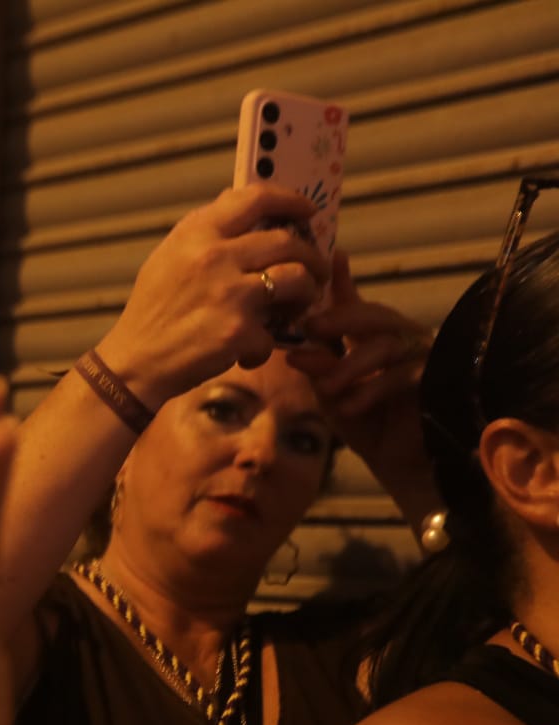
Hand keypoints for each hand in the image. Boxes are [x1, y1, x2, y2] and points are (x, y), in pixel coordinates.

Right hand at [96, 185, 332, 407]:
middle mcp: (214, 256)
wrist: (133, 364)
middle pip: (288, 242)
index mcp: (196, 235)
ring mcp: (229, 293)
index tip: (307, 212)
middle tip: (312, 273)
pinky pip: (272, 334)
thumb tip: (236, 199)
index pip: (256, 199)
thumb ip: (202, 232)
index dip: (291, 201)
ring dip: (304, 295)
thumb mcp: (166, 258)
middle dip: (310, 258)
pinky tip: (246, 355)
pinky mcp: (238, 330)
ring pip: (297, 279)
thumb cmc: (151, 312)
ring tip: (294, 309)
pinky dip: (262, 349)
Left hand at [287, 252, 433, 482]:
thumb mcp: (332, 393)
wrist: (400, 462)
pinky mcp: (434, 380)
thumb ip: (318, 369)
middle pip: (374, 315)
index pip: (355, 305)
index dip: (343, 282)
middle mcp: (400, 338)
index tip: (333, 256)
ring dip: (351, 366)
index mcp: (374, 337)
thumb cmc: (367, 423)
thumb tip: (296, 352)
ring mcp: (420, 356)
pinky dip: (371, 391)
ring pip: (385, 346)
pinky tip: (349, 407)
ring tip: (327, 388)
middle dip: (341, 318)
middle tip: (311, 327)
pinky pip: (401, 377)